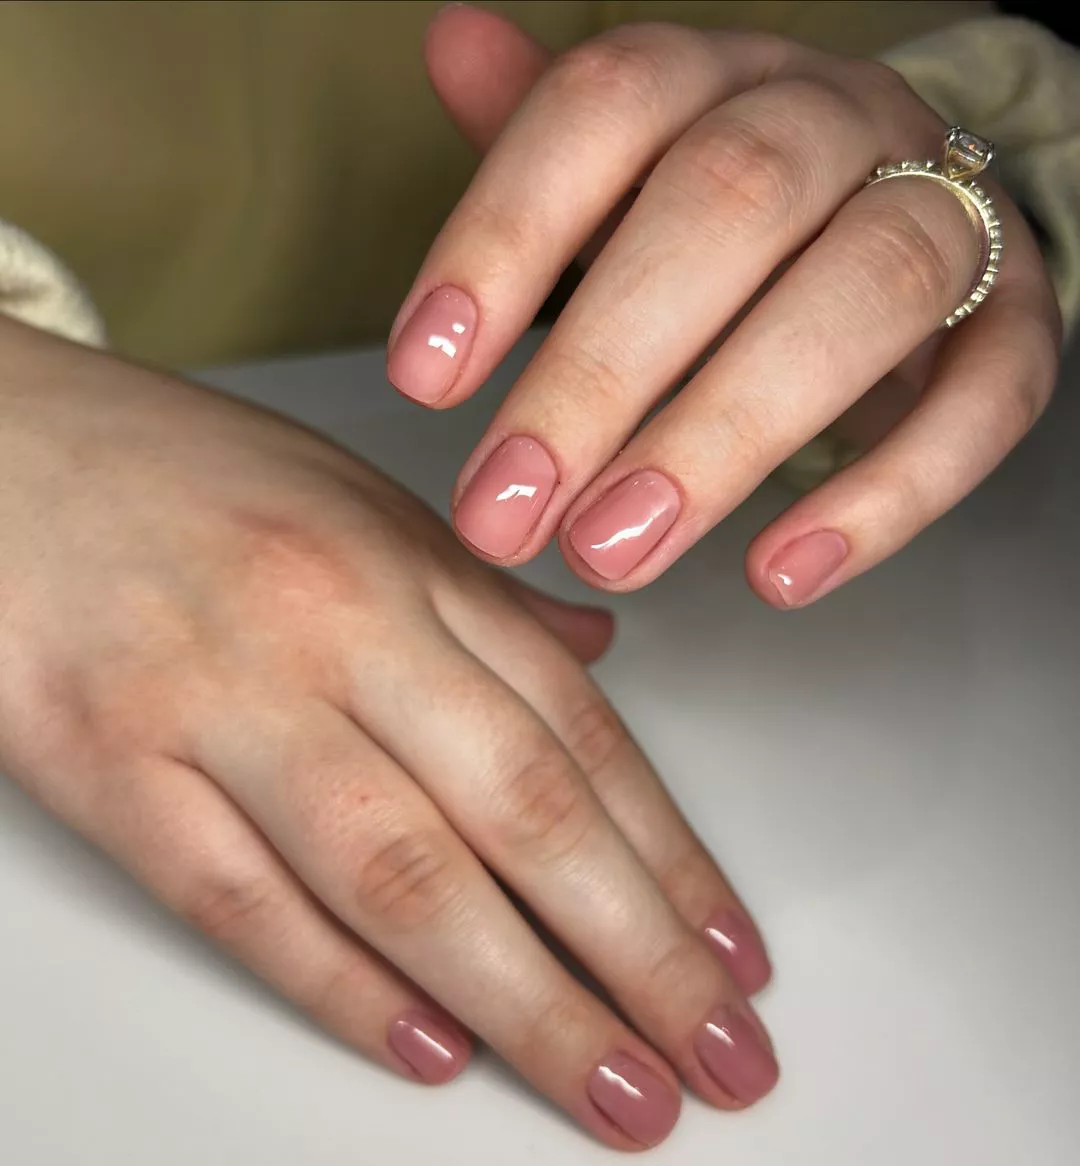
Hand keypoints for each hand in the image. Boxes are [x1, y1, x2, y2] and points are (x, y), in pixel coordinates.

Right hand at [0, 318, 776, 1148]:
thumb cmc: (185, 474)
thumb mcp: (360, 502)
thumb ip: (482, 594)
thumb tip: (592, 654)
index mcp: (405, 565)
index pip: (576, 733)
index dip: (671, 855)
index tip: (735, 951)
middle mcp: (332, 630)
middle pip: (520, 812)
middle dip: (639, 952)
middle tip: (719, 1058)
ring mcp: (219, 699)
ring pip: (402, 874)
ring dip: (526, 1001)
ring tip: (615, 1089)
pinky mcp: (110, 765)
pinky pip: (243, 899)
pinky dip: (341, 986)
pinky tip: (434, 1048)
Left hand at [390, 7, 1060, 604]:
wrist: (901, 211)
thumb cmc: (731, 223)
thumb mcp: (627, 178)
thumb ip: (543, 145)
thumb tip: (451, 47)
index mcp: (722, 78)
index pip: (605, 108)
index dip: (504, 237)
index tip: (424, 378)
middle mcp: (838, 122)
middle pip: (728, 206)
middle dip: (600, 374)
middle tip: (505, 510)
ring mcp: (945, 213)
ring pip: (861, 294)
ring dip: (725, 436)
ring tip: (612, 551)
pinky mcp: (1013, 324)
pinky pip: (984, 399)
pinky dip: (887, 493)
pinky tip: (778, 573)